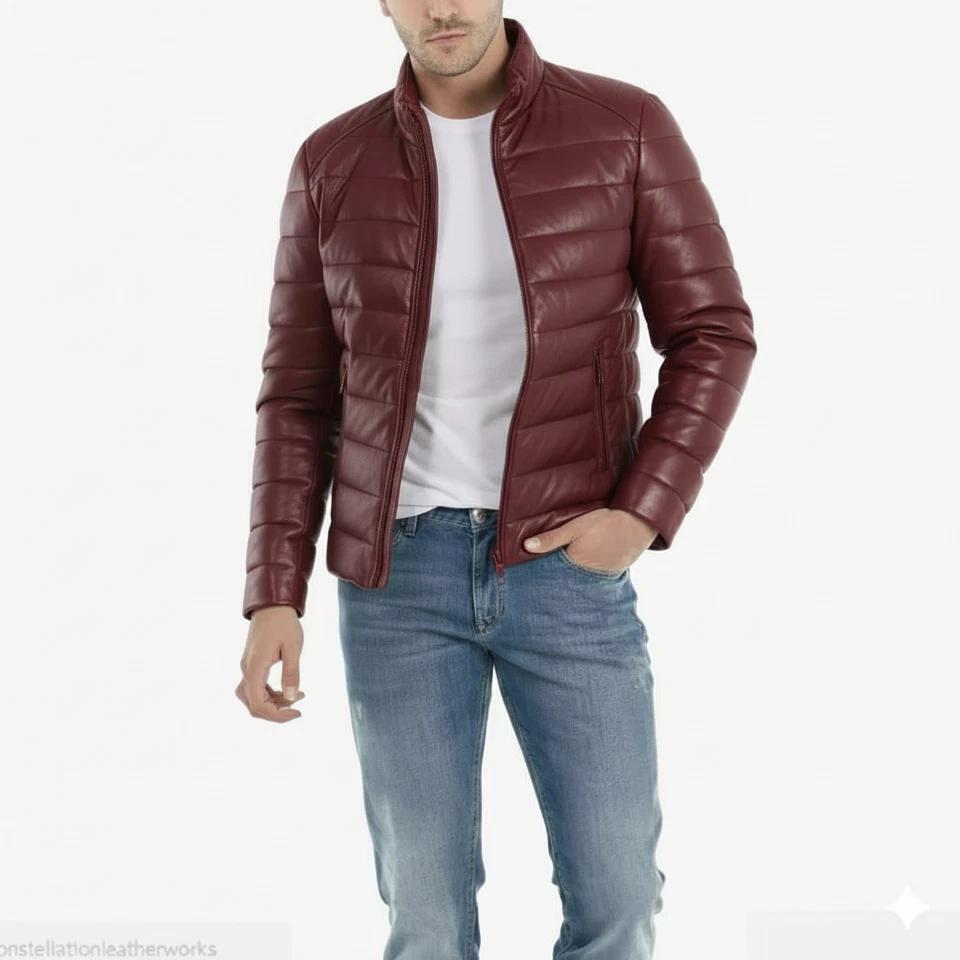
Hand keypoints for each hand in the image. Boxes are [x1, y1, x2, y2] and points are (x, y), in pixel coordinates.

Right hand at [236, 605, 304, 722]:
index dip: (277, 715)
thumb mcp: (293, 648)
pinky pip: (256, 687)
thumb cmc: (284, 623)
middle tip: (299, 702)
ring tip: (296, 694)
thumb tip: (291, 698)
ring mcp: (247, 667)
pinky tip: (287, 687)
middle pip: (253, 705)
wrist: (272, 604)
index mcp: (254, 668)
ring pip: (253, 697)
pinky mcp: (252, 663)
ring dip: (273, 702)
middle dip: (276, 710)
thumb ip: (291, 673)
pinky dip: (270, 693)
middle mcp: (246, 670)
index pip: (258, 705)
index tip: (298, 712)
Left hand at [522, 508, 657, 573]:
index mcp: (575, 564)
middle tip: (547, 577)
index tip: (533, 574)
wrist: (640, 522)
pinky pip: (597, 576)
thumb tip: (526, 546)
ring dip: (576, 575)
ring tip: (568, 572)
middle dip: (560, 576)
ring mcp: (603, 576)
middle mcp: (588, 575)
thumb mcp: (575, 526)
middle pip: (568, 578)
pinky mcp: (614, 573)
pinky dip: (591, 573)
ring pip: (582, 578)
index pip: (554, 573)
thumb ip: (551, 539)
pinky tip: (587, 566)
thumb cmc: (606, 521)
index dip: (545, 571)